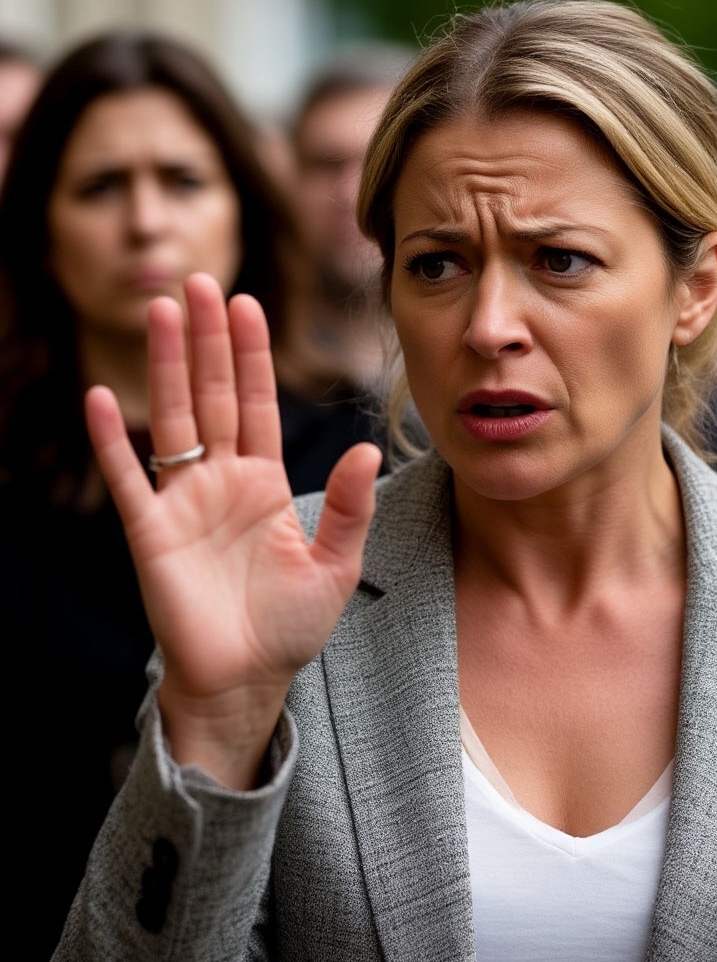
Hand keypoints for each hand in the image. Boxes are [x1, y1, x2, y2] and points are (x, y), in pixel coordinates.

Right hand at [85, 273, 380, 787]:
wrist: (247, 679)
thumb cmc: (291, 624)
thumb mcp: (337, 564)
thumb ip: (351, 507)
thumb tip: (369, 450)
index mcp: (265, 483)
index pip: (257, 405)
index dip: (252, 356)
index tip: (246, 305)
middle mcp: (222, 482)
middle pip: (212, 396)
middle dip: (208, 341)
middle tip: (198, 281)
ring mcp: (183, 503)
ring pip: (172, 421)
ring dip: (166, 368)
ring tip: (159, 313)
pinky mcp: (150, 534)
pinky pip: (127, 479)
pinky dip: (112, 440)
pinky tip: (102, 396)